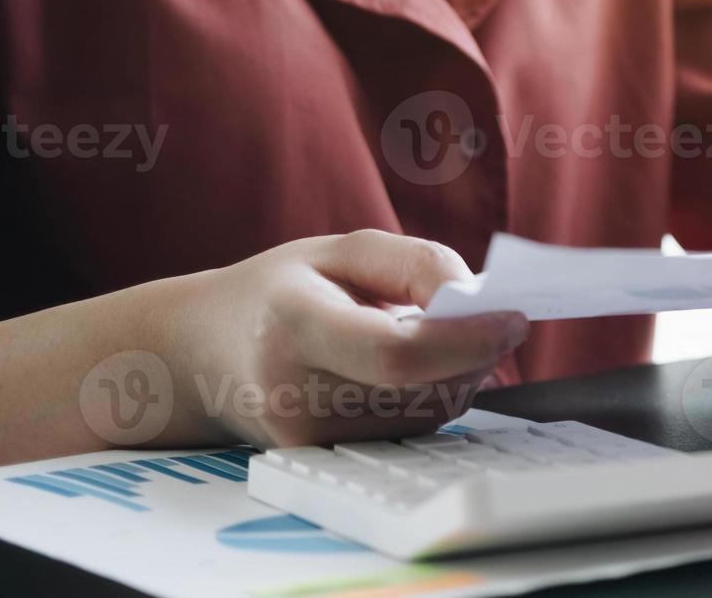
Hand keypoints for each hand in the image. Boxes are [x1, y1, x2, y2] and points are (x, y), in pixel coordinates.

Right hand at [161, 230, 527, 446]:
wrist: (197, 357)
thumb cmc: (275, 292)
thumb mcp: (339, 251)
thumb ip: (417, 263)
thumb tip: (479, 299)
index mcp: (293, 327)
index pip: (396, 354)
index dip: (466, 340)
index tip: (515, 318)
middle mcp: (296, 394)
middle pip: (422, 388)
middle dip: (477, 353)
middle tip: (496, 316)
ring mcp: (307, 438)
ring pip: (426, 414)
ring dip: (460, 374)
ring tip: (447, 334)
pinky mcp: (324, 460)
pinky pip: (409, 431)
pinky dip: (434, 395)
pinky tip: (419, 367)